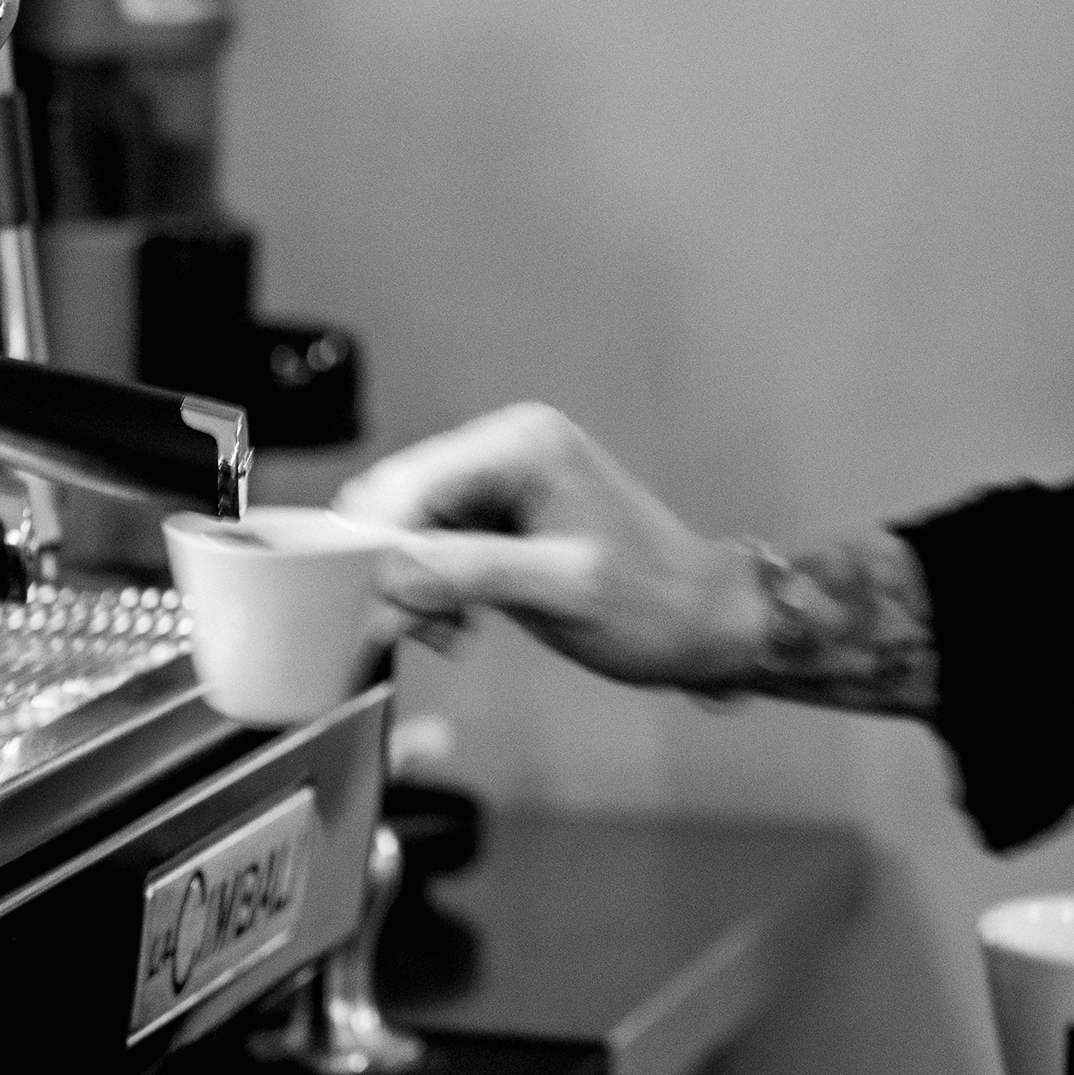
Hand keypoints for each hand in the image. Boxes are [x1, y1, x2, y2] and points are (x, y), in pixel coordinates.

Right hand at [333, 403, 763, 688]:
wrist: (703, 624)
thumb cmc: (654, 604)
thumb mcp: (562, 590)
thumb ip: (472, 573)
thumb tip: (389, 574)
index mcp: (523, 444)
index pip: (413, 482)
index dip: (380, 544)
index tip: (370, 605)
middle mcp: (507, 448)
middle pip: (402, 503)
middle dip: (399, 569)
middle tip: (421, 627)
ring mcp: (503, 483)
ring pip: (412, 530)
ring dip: (417, 586)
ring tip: (452, 631)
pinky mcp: (502, 520)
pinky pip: (438, 548)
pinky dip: (436, 590)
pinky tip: (462, 623)